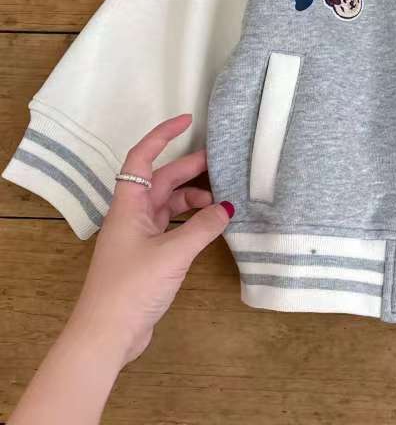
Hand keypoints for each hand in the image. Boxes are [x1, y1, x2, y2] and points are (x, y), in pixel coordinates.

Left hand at [66, 113, 232, 365]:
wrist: (107, 334)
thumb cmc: (132, 286)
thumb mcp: (173, 253)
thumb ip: (204, 227)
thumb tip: (228, 207)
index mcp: (129, 205)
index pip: (143, 158)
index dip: (163, 135)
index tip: (188, 120)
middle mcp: (133, 214)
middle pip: (162, 180)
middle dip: (191, 169)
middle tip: (224, 162)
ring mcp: (140, 235)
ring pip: (170, 203)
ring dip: (195, 198)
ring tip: (224, 199)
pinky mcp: (148, 255)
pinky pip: (174, 225)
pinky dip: (193, 220)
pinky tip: (212, 223)